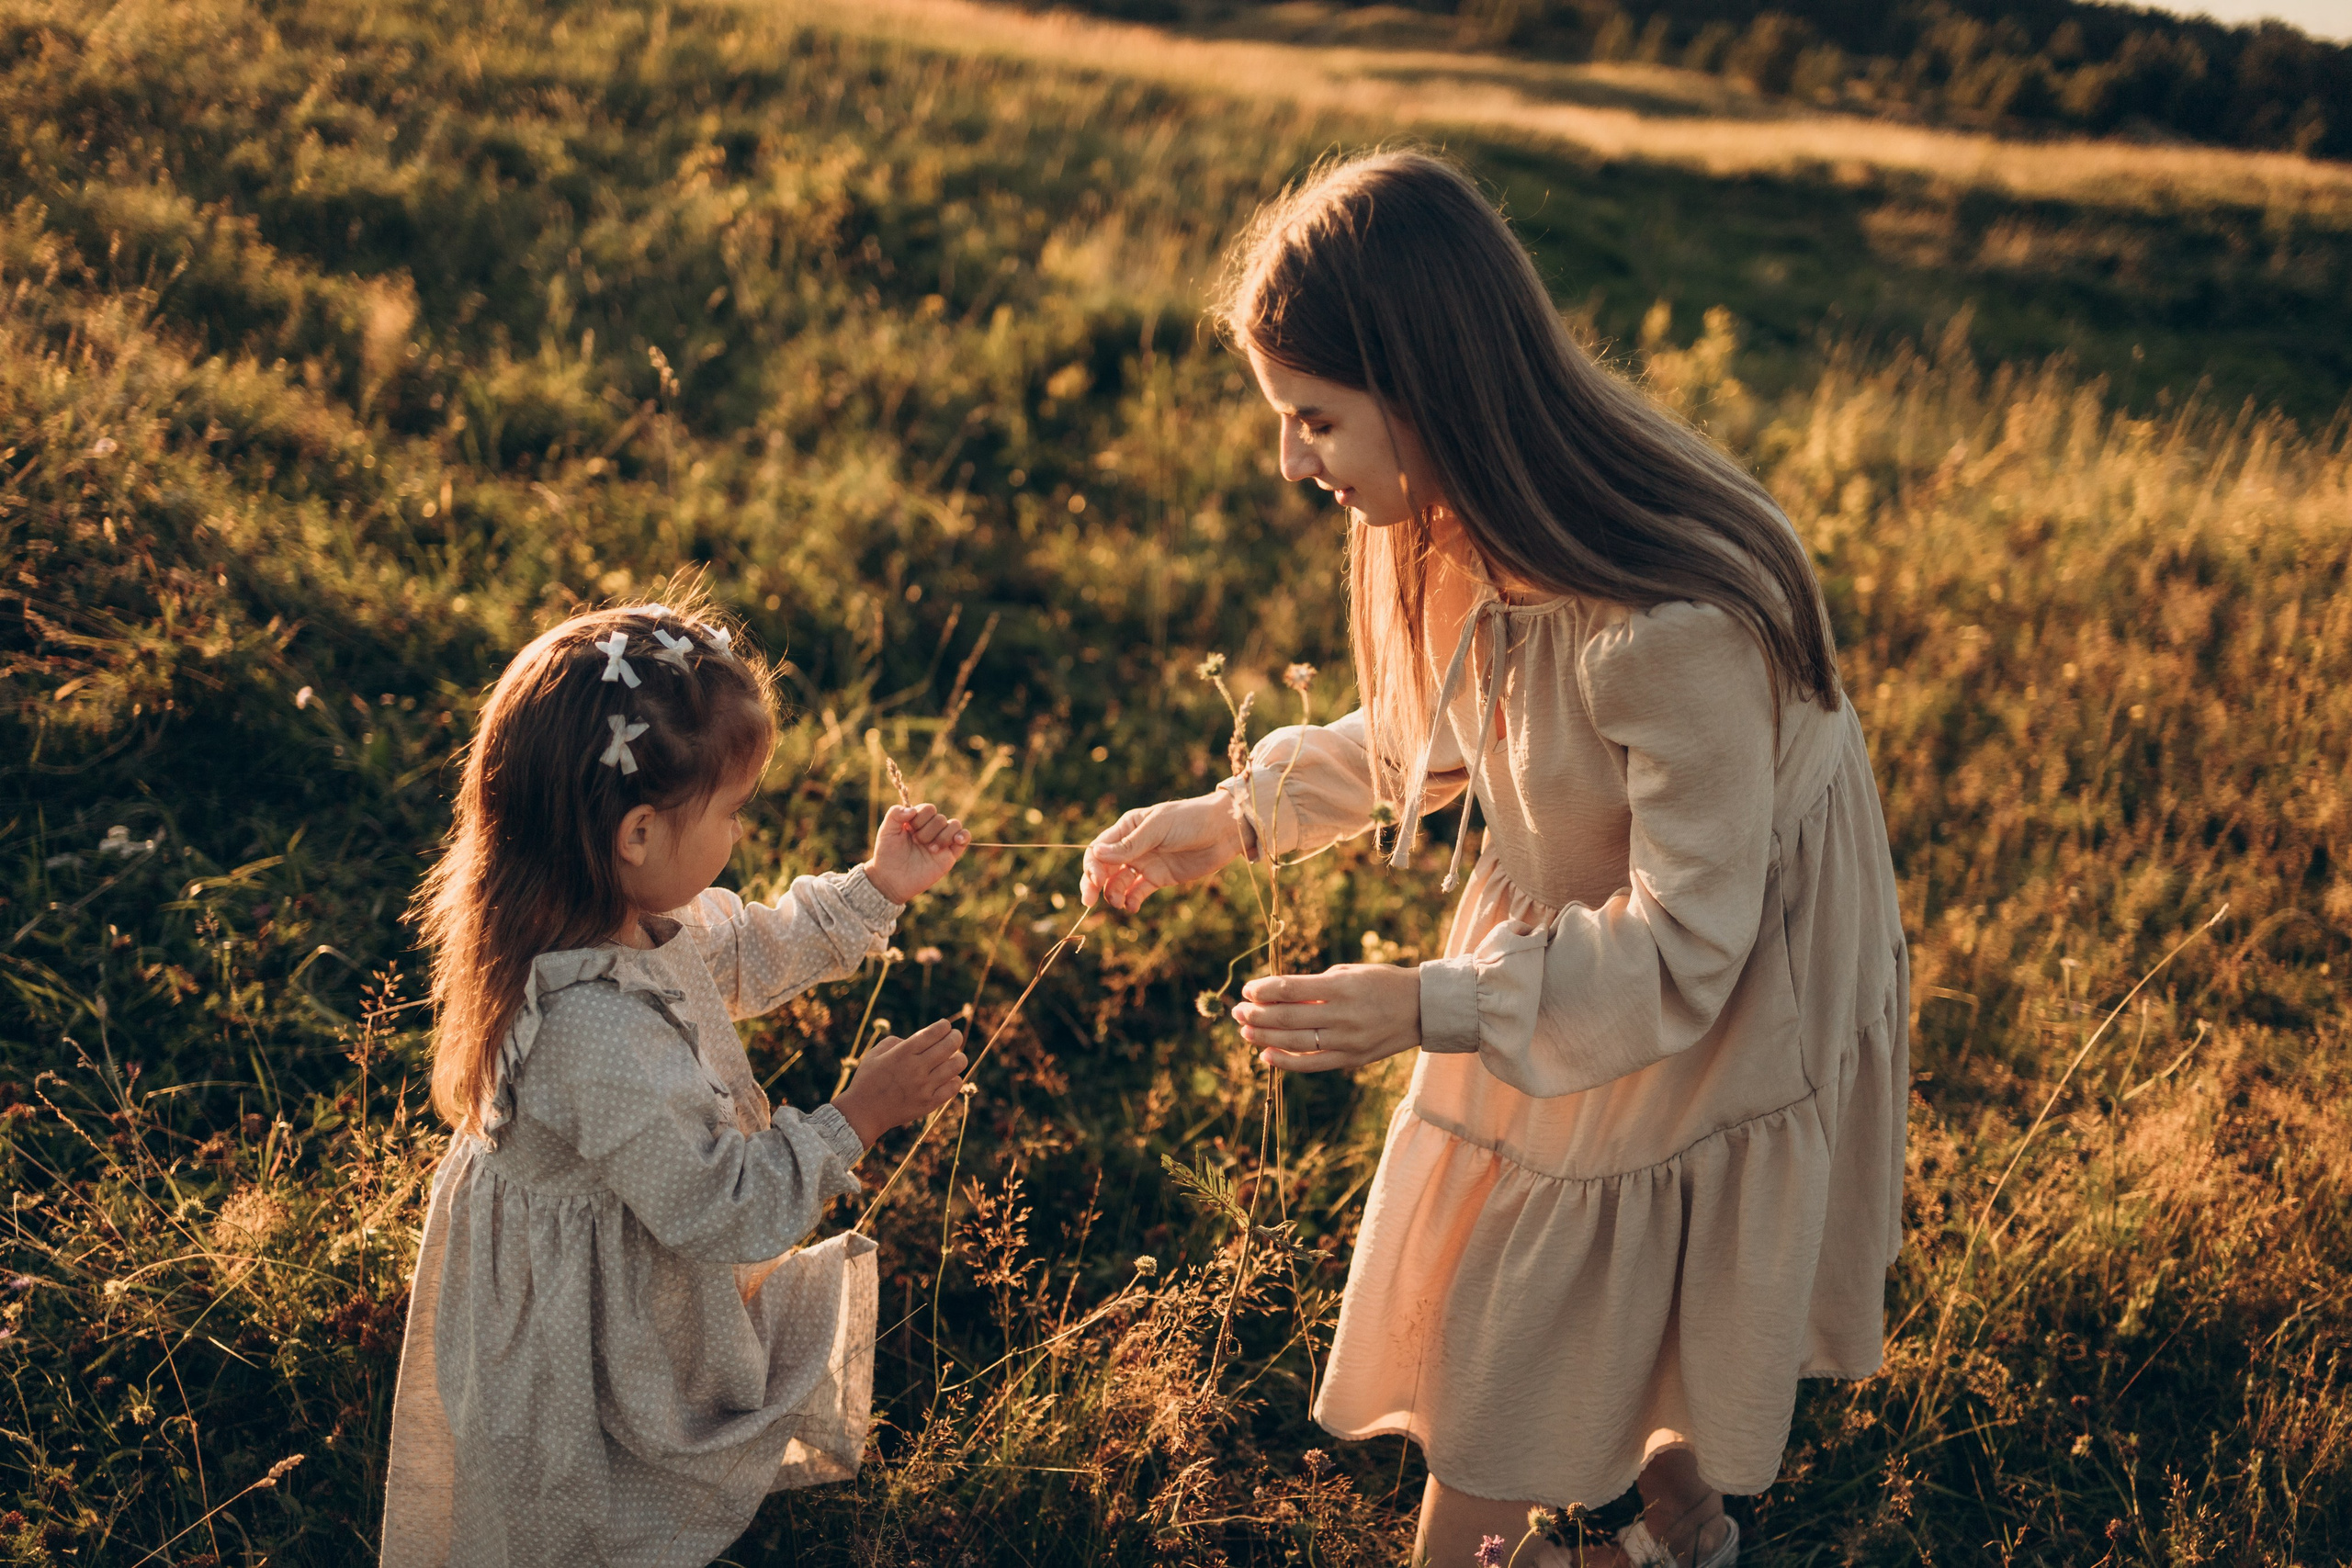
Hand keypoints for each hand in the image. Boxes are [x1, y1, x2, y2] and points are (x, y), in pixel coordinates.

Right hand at [832, 1019, 966, 1146]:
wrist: (863, 1113)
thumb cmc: (867, 1080)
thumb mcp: (874, 1054)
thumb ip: (895, 1041)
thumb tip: (917, 1040)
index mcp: (903, 1053)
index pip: (933, 1033)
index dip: (944, 1026)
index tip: (945, 1026)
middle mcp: (916, 1068)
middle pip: (950, 1045)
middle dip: (955, 1037)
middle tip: (954, 1037)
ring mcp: (924, 1087)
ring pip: (957, 1065)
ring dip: (959, 1057)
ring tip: (955, 1057)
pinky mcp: (929, 1103)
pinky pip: (954, 1087)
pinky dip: (955, 1079)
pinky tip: (950, 1077)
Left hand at [864, 803, 969, 903]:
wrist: (892, 880)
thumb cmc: (887, 855)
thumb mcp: (886, 831)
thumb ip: (895, 814)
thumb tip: (913, 810)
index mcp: (917, 821)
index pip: (928, 809)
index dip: (921, 817)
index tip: (909, 830)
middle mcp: (930, 829)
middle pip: (940, 818)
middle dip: (928, 831)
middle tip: (917, 843)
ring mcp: (941, 841)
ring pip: (954, 825)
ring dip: (943, 835)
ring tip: (931, 849)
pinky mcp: (950, 855)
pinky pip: (964, 838)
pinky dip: (963, 835)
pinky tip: (956, 840)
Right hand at [1081, 794, 1246, 911]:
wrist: (1224, 830)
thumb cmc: (1190, 820)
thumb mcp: (1159, 828)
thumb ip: (1130, 844)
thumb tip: (1096, 854)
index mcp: (1128, 827)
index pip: (1099, 848)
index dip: (1093, 865)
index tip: (1096, 879)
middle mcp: (1133, 846)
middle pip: (1104, 868)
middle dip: (1093, 884)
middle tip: (1088, 901)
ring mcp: (1146, 863)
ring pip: (1118, 883)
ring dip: (1113, 894)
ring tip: (1120, 903)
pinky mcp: (1160, 878)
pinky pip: (1138, 892)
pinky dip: (1132, 901)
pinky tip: (1133, 906)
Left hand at [1232, 964, 1422, 1072]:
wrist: (1421, 1008)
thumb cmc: (1380, 983)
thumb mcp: (1349, 973)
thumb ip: (1314, 986)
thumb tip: (1275, 996)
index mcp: (1341, 987)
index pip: (1290, 988)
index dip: (1263, 990)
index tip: (1247, 989)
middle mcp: (1342, 1015)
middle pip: (1287, 1017)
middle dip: (1256, 1013)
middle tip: (1237, 1011)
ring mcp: (1347, 1040)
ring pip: (1294, 1041)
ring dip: (1264, 1036)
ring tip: (1245, 1030)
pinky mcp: (1351, 1059)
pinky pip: (1312, 1064)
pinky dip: (1285, 1061)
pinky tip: (1266, 1054)